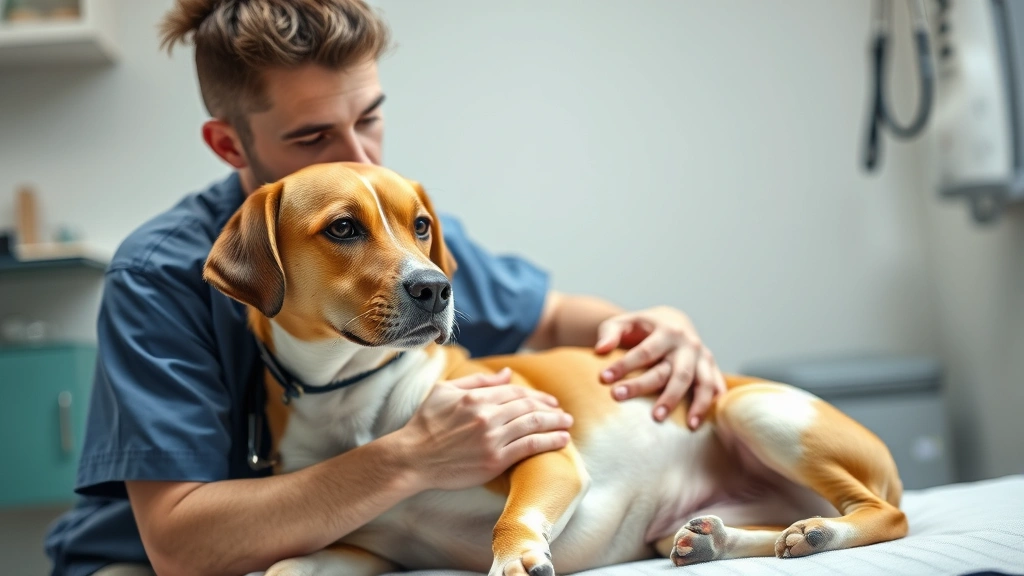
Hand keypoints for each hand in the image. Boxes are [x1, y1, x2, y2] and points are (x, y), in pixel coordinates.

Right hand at [398, 368, 572, 490]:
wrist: (412, 458)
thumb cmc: (426, 423)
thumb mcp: (445, 391)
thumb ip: (478, 381)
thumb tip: (506, 373)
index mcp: (475, 397)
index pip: (515, 392)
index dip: (536, 396)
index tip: (549, 400)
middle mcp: (486, 415)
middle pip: (528, 407)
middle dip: (550, 408)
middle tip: (563, 412)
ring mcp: (491, 438)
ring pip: (533, 425)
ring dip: (555, 423)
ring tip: (567, 424)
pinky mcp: (494, 460)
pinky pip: (528, 447)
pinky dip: (548, 442)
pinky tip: (561, 441)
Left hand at [595, 306, 725, 428]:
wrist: (672, 321)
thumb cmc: (643, 327)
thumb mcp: (624, 322)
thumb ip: (610, 333)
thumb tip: (600, 350)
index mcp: (667, 331)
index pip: (644, 352)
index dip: (624, 366)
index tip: (604, 380)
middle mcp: (688, 344)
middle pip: (671, 372)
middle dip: (649, 388)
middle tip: (627, 403)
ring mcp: (703, 357)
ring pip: (700, 383)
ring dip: (695, 404)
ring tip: (686, 426)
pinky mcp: (712, 368)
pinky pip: (716, 387)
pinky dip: (713, 403)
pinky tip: (705, 422)